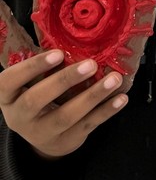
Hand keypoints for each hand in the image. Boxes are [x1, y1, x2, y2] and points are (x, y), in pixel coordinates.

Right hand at [0, 48, 128, 158]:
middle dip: (64, 81)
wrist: (44, 136)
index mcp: (8, 96)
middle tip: (90, 64)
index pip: (9, 81)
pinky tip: (121, 98)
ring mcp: (41, 133)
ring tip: (114, 79)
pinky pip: (86, 125)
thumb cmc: (39, 95)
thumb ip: (45, 66)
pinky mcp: (65, 141)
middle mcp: (19, 117)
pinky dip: (106, 111)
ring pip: (65, 116)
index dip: (31, 67)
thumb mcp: (32, 83)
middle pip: (36, 100)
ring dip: (92, 96)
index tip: (57, 53)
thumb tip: (75, 38)